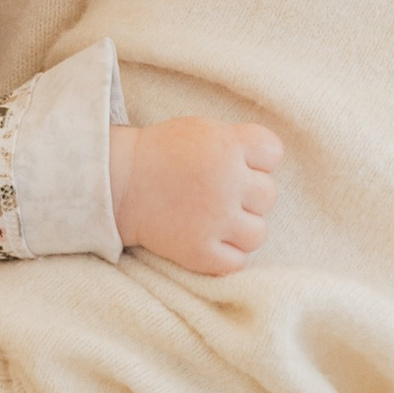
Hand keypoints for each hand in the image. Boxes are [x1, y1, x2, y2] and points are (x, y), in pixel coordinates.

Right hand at [108, 118, 283, 275]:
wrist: (120, 183)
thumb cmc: (164, 154)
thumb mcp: (203, 130)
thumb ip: (238, 143)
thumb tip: (270, 166)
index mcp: (228, 146)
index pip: (273, 152)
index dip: (257, 158)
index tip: (235, 162)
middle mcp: (226, 182)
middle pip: (268, 194)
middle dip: (247, 194)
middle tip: (217, 192)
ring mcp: (214, 220)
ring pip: (258, 233)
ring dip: (241, 228)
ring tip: (217, 219)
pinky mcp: (199, 252)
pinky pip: (236, 262)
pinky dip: (226, 255)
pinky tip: (209, 240)